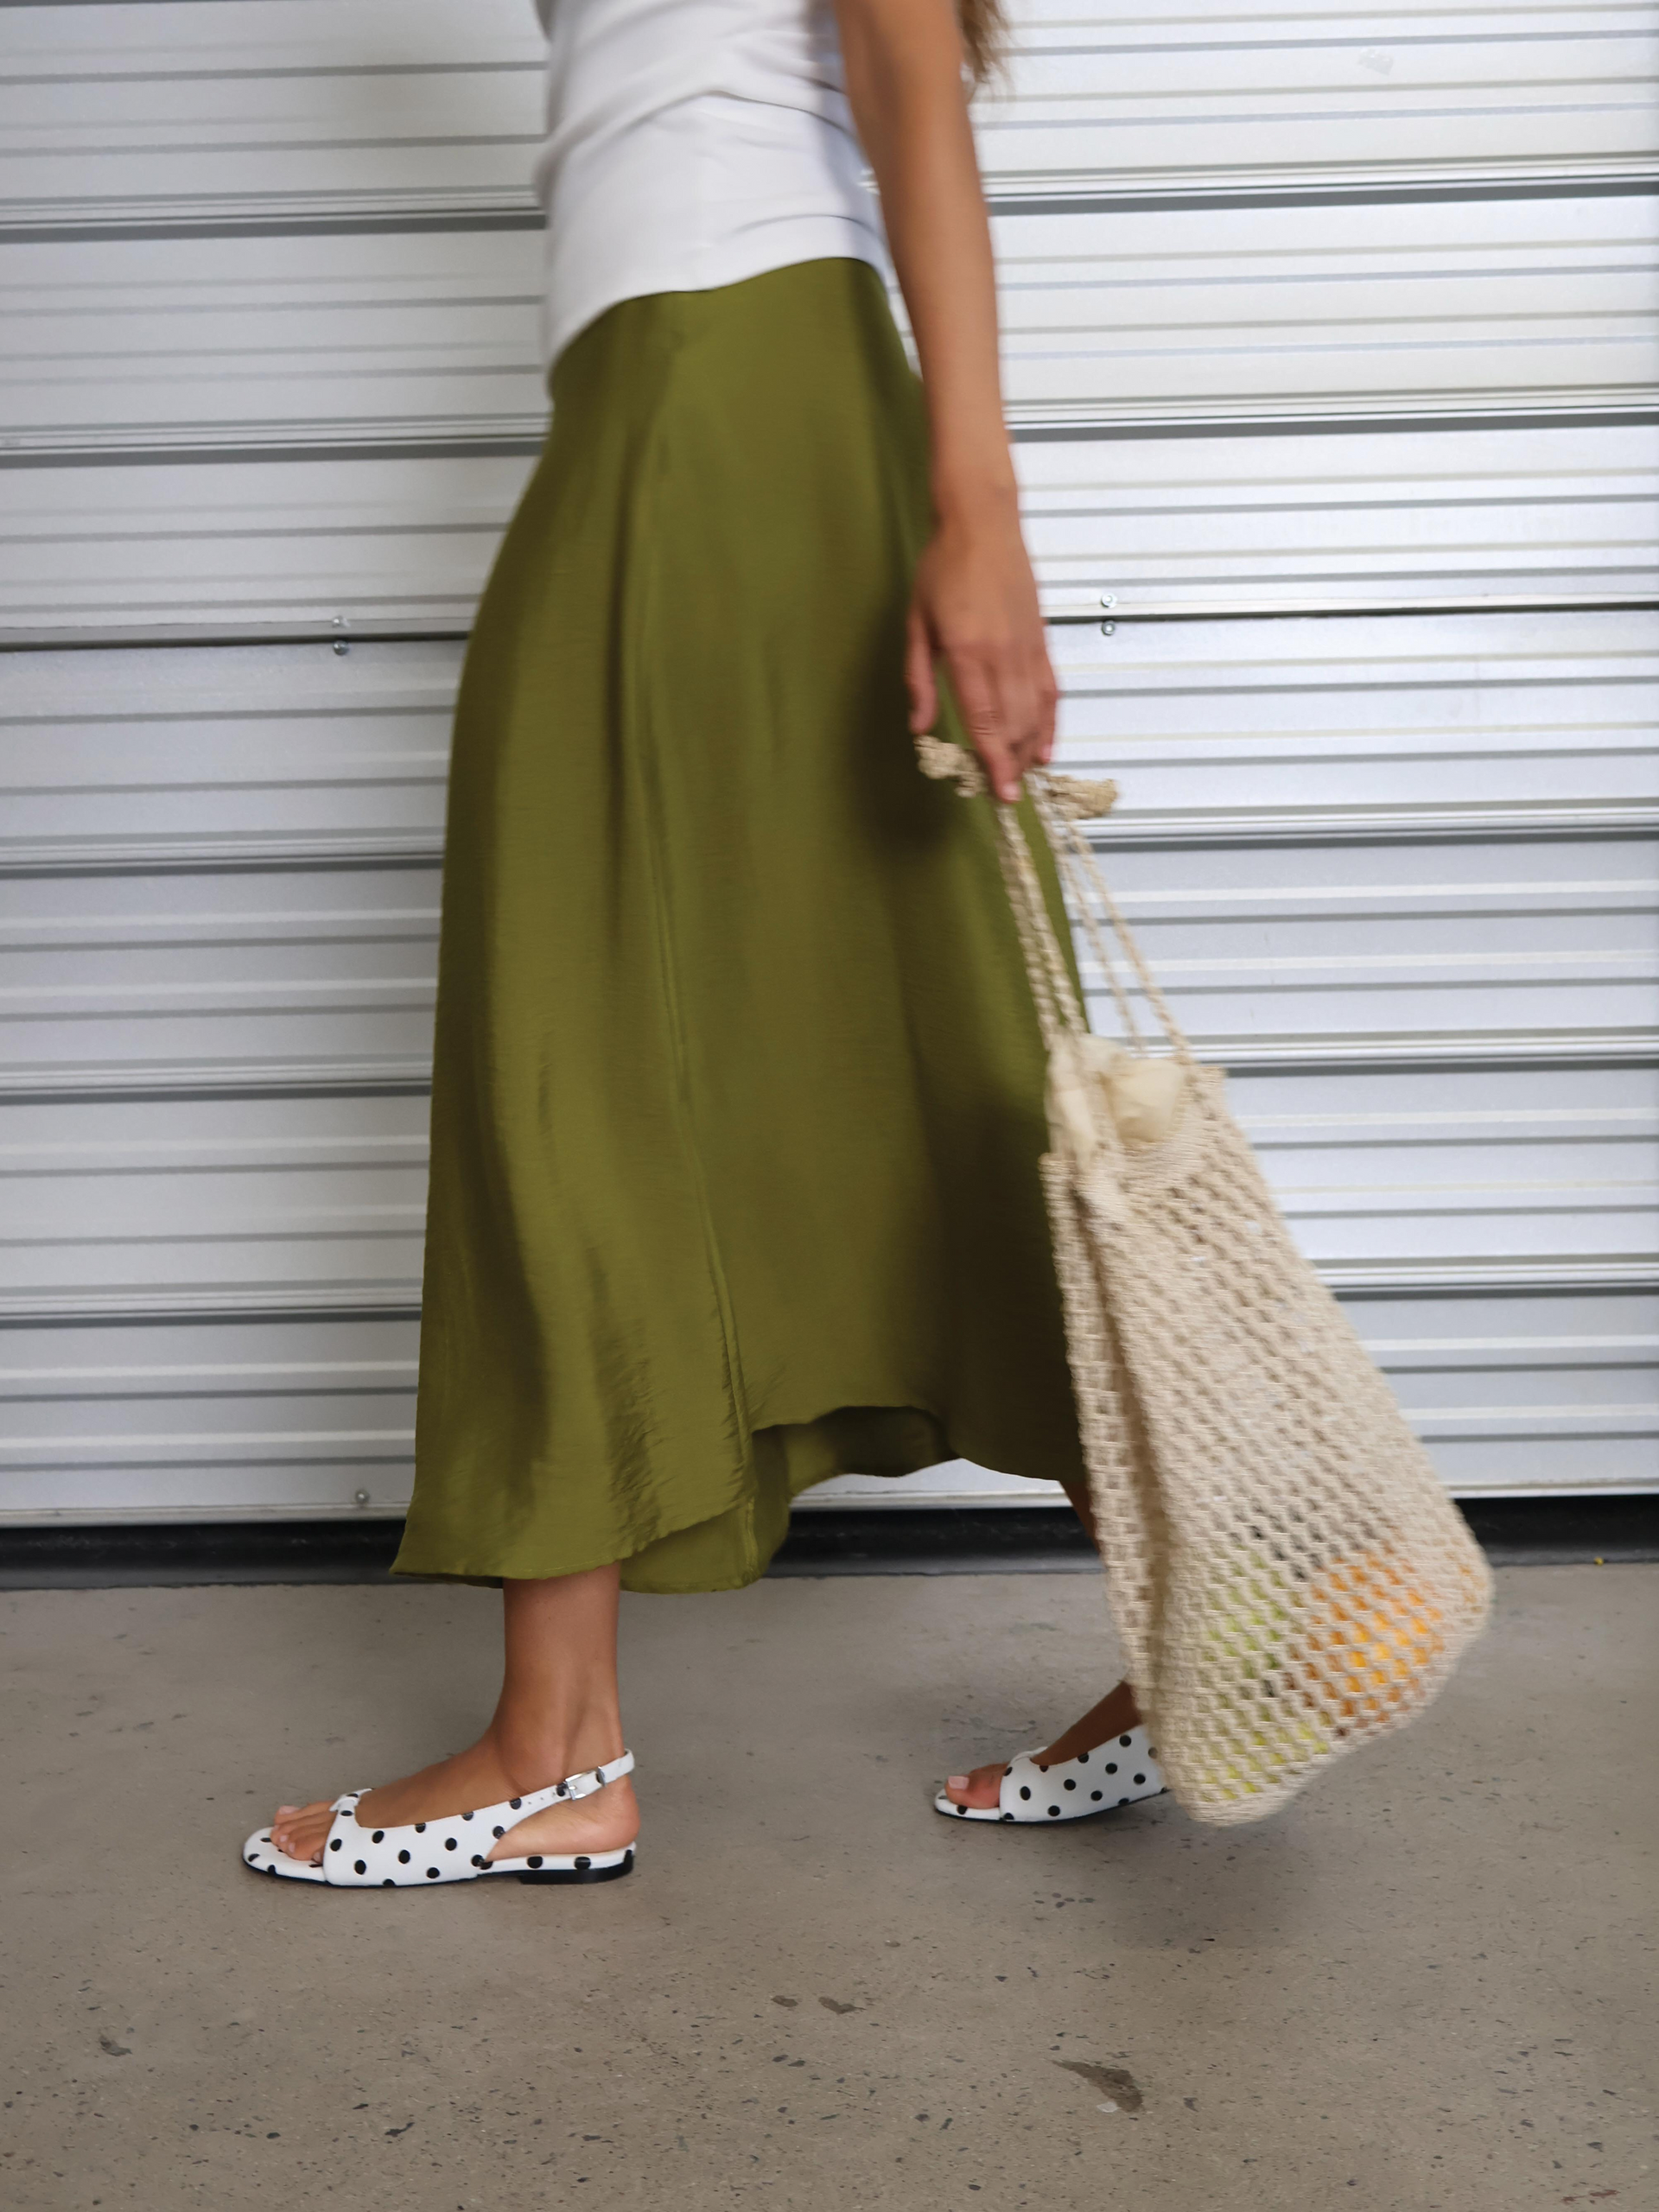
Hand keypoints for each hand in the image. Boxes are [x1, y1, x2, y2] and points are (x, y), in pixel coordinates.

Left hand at [906, 494, 1056, 803]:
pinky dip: (1051, 722)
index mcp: (968, 652)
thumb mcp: (917, 623)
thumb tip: (920, 725)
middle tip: (1005, 794)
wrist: (982, 522)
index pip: (985, 721)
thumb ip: (919, 679)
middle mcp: (1003, 653)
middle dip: (1013, 765)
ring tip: (1023, 776)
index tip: (1000, 793)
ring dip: (1031, 750)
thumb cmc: (944, 565)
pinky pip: (1050, 691)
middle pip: (1015, 725)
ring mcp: (1027, 647)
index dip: (994, 762)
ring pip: (1036, 713)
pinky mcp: (1040, 640)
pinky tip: (1047, 746)